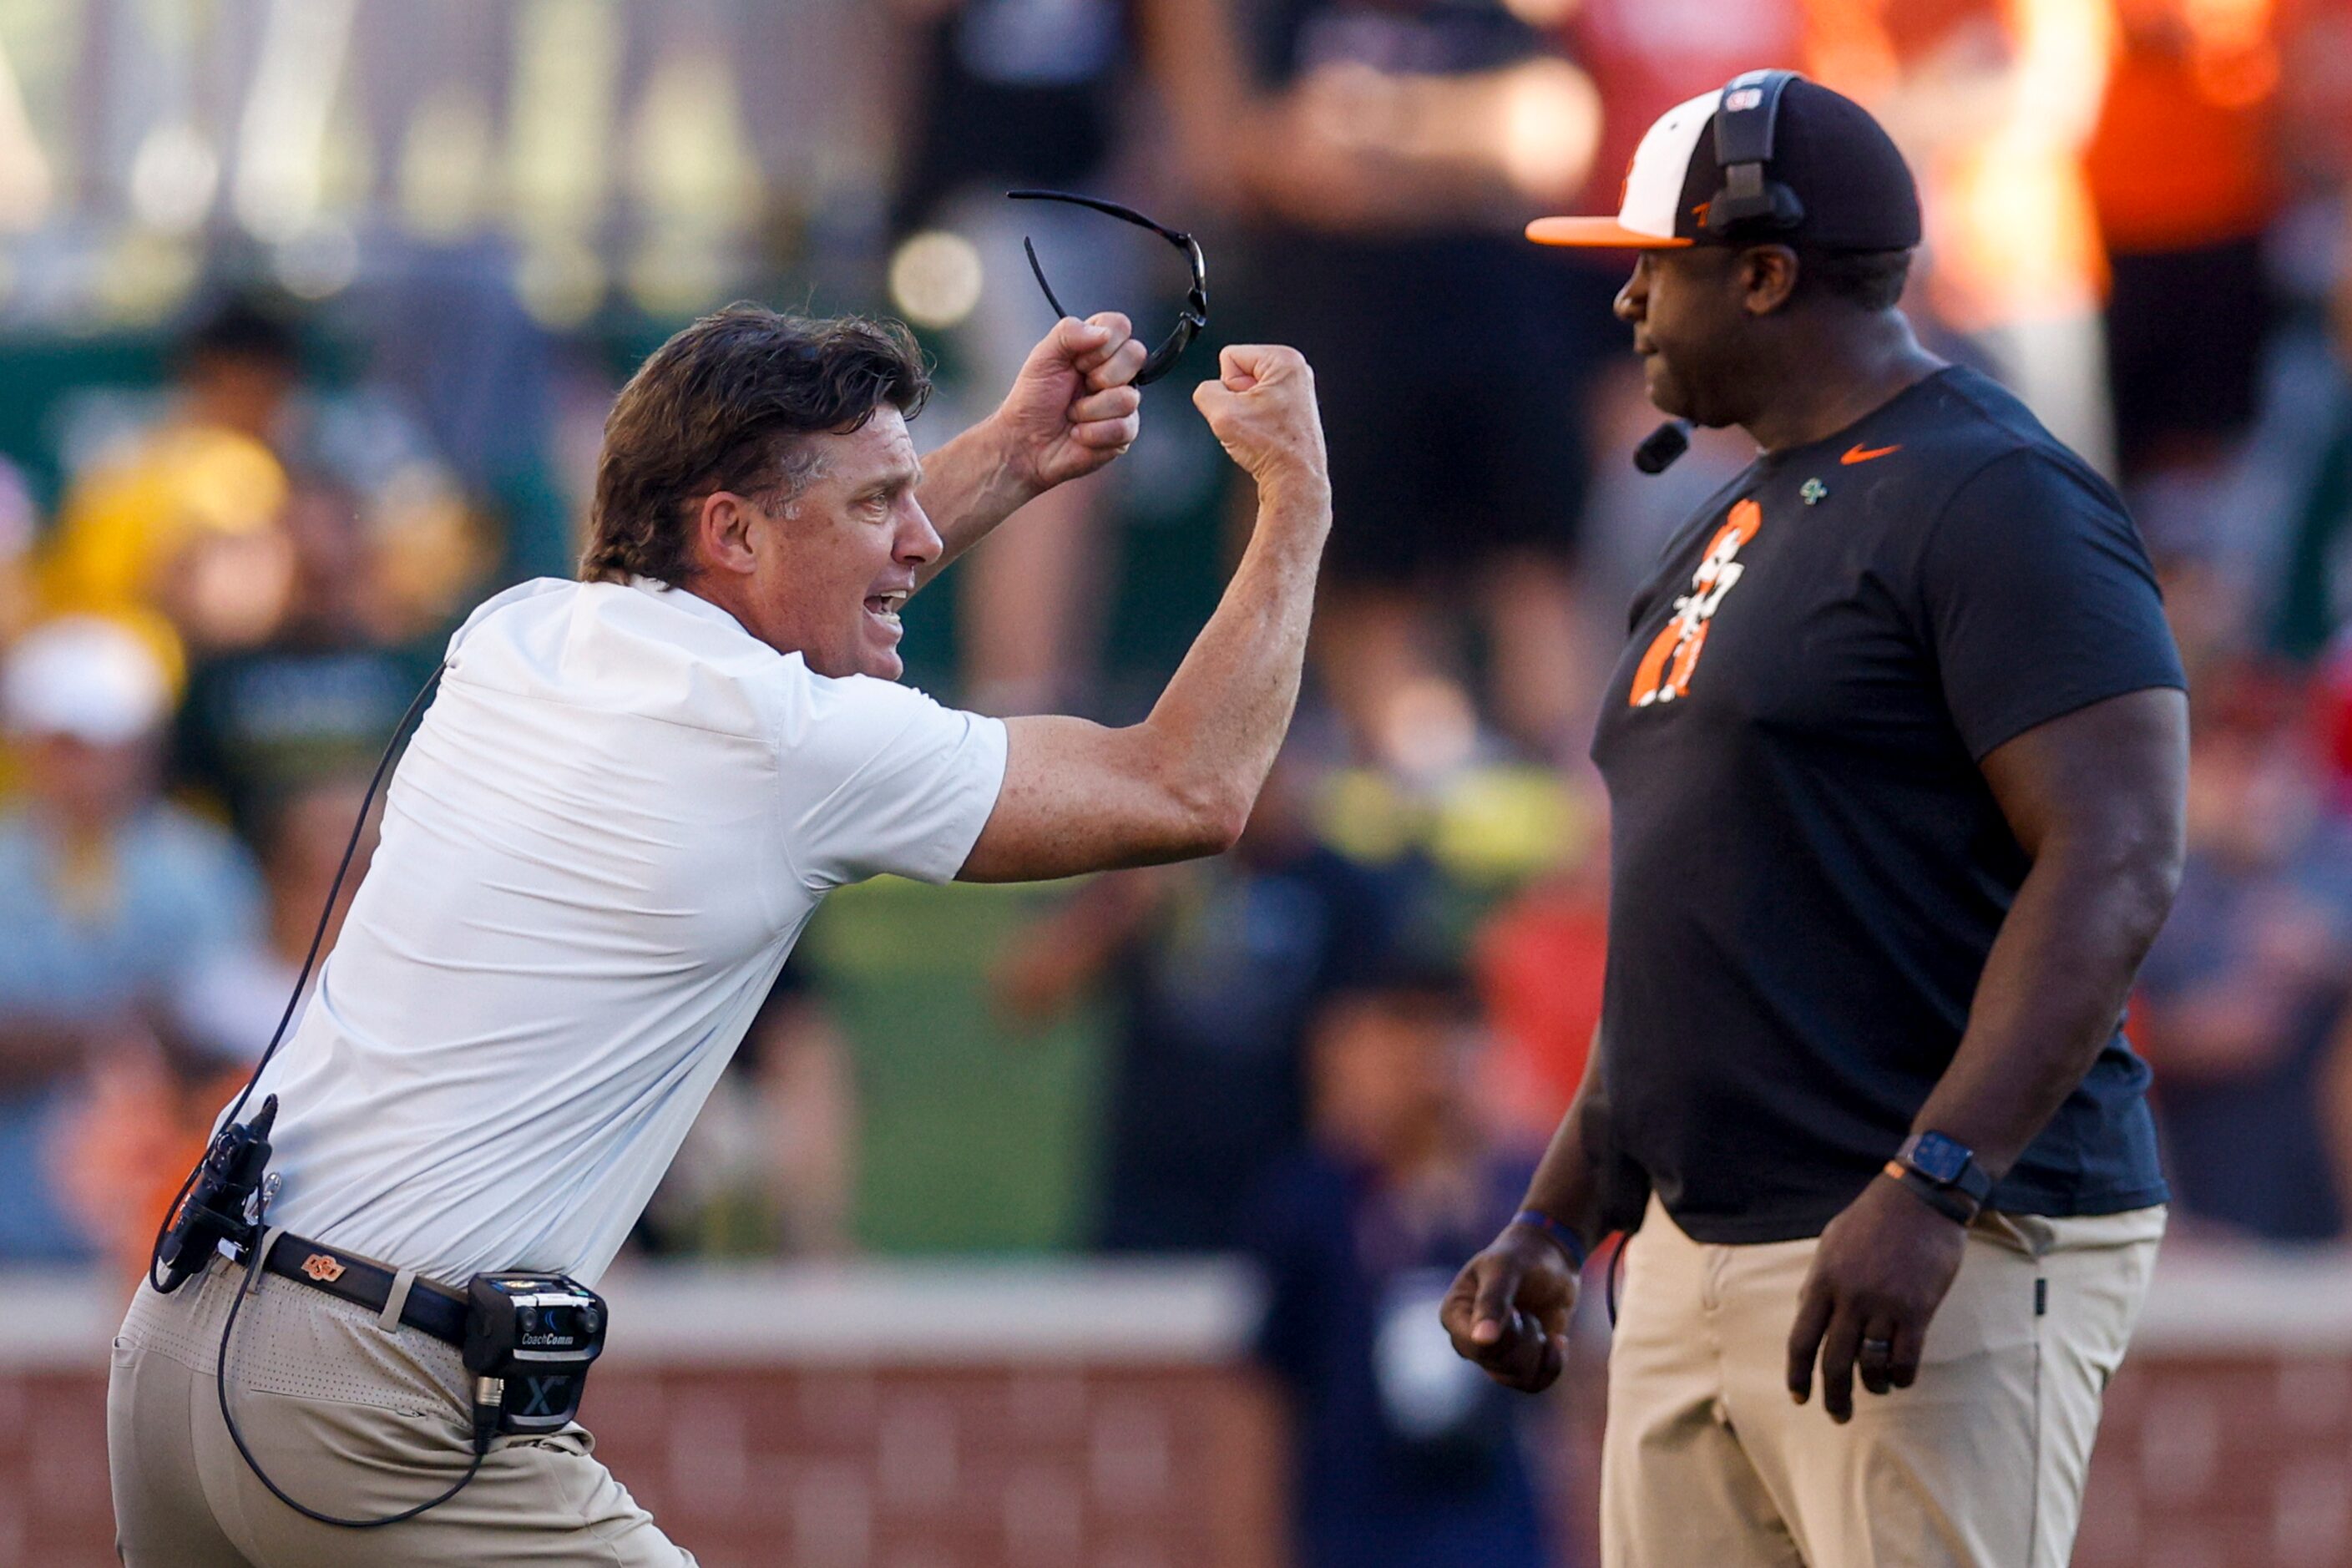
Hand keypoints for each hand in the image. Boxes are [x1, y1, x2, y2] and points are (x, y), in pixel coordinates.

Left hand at [990, 312, 1147, 493]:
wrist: (1025, 441)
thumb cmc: (1033, 399)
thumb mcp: (1043, 356)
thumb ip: (1069, 332)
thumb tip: (1104, 333)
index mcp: (1098, 347)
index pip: (1120, 326)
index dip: (1101, 344)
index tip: (1077, 361)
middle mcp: (1116, 372)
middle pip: (1135, 355)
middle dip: (1099, 375)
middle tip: (1078, 385)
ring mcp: (1123, 403)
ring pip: (1128, 397)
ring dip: (1090, 410)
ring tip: (1073, 414)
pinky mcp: (1124, 433)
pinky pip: (1123, 428)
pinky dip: (1093, 433)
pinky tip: (1079, 434)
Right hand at [1190, 345, 1328, 492]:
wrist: (1294, 480)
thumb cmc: (1274, 449)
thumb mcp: (1221, 413)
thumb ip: (1204, 391)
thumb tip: (1208, 391)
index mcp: (1284, 360)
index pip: (1229, 356)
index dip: (1226, 385)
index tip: (1242, 408)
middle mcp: (1295, 371)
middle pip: (1239, 373)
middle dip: (1236, 399)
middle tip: (1251, 421)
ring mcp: (1296, 391)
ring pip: (1247, 393)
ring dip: (1245, 413)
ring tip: (1259, 430)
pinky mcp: (1293, 409)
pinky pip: (1258, 407)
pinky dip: (1256, 422)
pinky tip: (1264, 436)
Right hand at [1438, 1224, 1579, 1392]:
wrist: (1551, 1260)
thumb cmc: (1522, 1256)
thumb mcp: (1506, 1269)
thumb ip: (1493, 1301)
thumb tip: (1482, 1340)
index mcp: (1454, 1315)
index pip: (1475, 1347)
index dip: (1505, 1334)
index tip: (1517, 1309)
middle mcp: (1469, 1339)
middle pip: (1498, 1365)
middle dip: (1526, 1340)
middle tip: (1528, 1312)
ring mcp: (1494, 1354)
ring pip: (1517, 1379)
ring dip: (1539, 1351)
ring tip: (1539, 1322)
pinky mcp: (1519, 1363)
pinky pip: (1534, 1384)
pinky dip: (1553, 1365)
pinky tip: (1557, 1340)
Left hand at [1785, 1175, 1967, 1421]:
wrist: (1919, 1197)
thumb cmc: (1874, 1219)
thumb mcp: (1832, 1244)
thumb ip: (1820, 1282)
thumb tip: (1809, 1315)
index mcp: (1822, 1281)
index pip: (1801, 1339)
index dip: (1797, 1374)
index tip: (1799, 1397)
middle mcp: (1849, 1297)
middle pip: (1834, 1362)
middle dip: (1833, 1396)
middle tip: (1838, 1416)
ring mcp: (1883, 1304)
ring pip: (1871, 1365)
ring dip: (1872, 1386)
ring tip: (1876, 1388)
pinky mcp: (1918, 1309)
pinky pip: (1906, 1358)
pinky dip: (1901, 1375)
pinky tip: (1901, 1377)